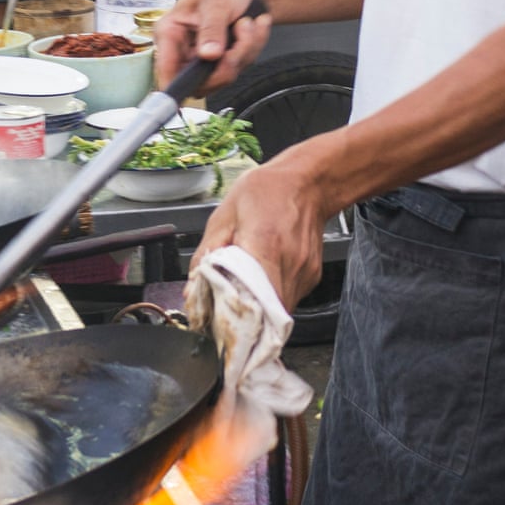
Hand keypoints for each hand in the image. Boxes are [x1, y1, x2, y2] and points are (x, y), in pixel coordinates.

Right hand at [153, 0, 271, 94]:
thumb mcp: (216, 0)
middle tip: (242, 34)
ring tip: (246, 23)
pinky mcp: (221, 63)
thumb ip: (211, 27)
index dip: (177, 85)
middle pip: (201, 81)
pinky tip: (252, 28)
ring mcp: (203, 60)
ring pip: (225, 76)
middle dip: (228, 61)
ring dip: (244, 50)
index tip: (195, 88)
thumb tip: (208, 55)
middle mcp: (183, 50)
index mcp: (170, 33)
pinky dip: (252, 48)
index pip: (165, 70)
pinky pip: (240, 68)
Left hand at [189, 147, 334, 309]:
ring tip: (244, 295)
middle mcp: (289, 263)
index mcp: (264, 245)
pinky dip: (273, 298)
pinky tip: (263, 280)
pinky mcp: (312, 276)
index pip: (250, 302)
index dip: (232, 319)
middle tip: (226, 314)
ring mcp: (303, 272)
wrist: (308, 181)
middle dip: (243, 319)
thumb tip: (192, 288)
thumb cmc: (268, 191)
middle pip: (264, 314)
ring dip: (259, 311)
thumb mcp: (225, 214)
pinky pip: (290, 299)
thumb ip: (206, 253)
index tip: (217, 322)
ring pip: (278, 311)